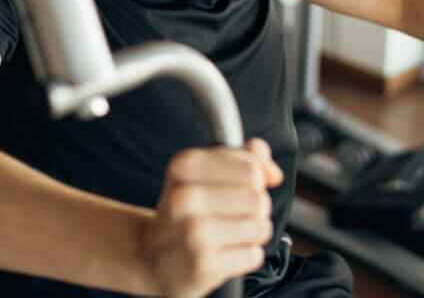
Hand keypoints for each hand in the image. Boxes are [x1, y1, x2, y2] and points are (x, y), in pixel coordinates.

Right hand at [139, 138, 282, 297]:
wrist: (150, 258)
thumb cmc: (185, 212)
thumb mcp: (203, 174)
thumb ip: (243, 159)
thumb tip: (273, 172)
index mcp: (185, 166)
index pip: (251, 167)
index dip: (257, 178)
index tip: (245, 186)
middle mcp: (185, 197)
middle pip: (259, 198)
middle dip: (255, 208)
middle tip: (231, 215)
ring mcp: (193, 232)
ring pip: (260, 226)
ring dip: (253, 234)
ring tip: (228, 235)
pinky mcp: (202, 265)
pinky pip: (253, 255)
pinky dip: (246, 257)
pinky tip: (223, 254)